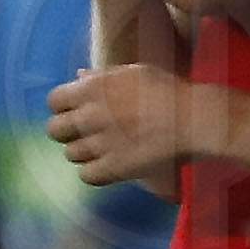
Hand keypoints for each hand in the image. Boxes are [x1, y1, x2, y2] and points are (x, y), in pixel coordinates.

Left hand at [49, 64, 199, 186]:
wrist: (195, 119)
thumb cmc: (169, 91)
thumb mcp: (134, 73)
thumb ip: (102, 76)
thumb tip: (78, 76)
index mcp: (91, 89)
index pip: (54, 101)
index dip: (64, 108)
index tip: (78, 111)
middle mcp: (89, 116)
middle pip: (55, 130)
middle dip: (69, 132)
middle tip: (89, 133)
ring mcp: (101, 143)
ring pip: (71, 154)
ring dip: (85, 153)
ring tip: (105, 151)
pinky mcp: (114, 167)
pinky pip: (86, 175)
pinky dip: (95, 173)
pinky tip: (109, 166)